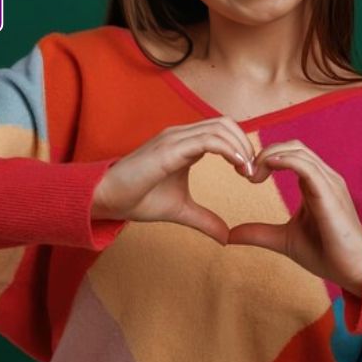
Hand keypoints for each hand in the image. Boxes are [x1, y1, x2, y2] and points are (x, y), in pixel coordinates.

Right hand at [92, 117, 255, 244]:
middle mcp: (181, 135)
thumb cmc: (138, 199)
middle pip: (226, 123)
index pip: (222, 131)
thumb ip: (205, 219)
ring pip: (220, 128)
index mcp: (184, 144)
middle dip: (246, 144)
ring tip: (248, 172)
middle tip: (254, 172)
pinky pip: (208, 140)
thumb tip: (226, 237)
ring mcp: (174, 138)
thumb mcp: (180, 210)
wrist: (107, 199)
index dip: (241, 148)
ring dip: (241, 147)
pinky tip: (238, 168)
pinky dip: (229, 151)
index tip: (250, 174)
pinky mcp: (169, 148)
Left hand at [227, 140, 361, 295]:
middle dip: (265, 153)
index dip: (265, 158)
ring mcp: (330, 183)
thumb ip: (259, 233)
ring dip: (271, 156)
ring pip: (299, 151)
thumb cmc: (326, 254)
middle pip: (292, 146)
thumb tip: (229, 236)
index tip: (247, 177)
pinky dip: (286, 161)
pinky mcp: (331, 194)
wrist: (354, 272)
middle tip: (246, 173)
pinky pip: (308, 167)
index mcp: (314, 184)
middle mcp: (324, 178)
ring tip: (253, 174)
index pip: (289, 154)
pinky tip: (268, 167)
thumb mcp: (284, 240)